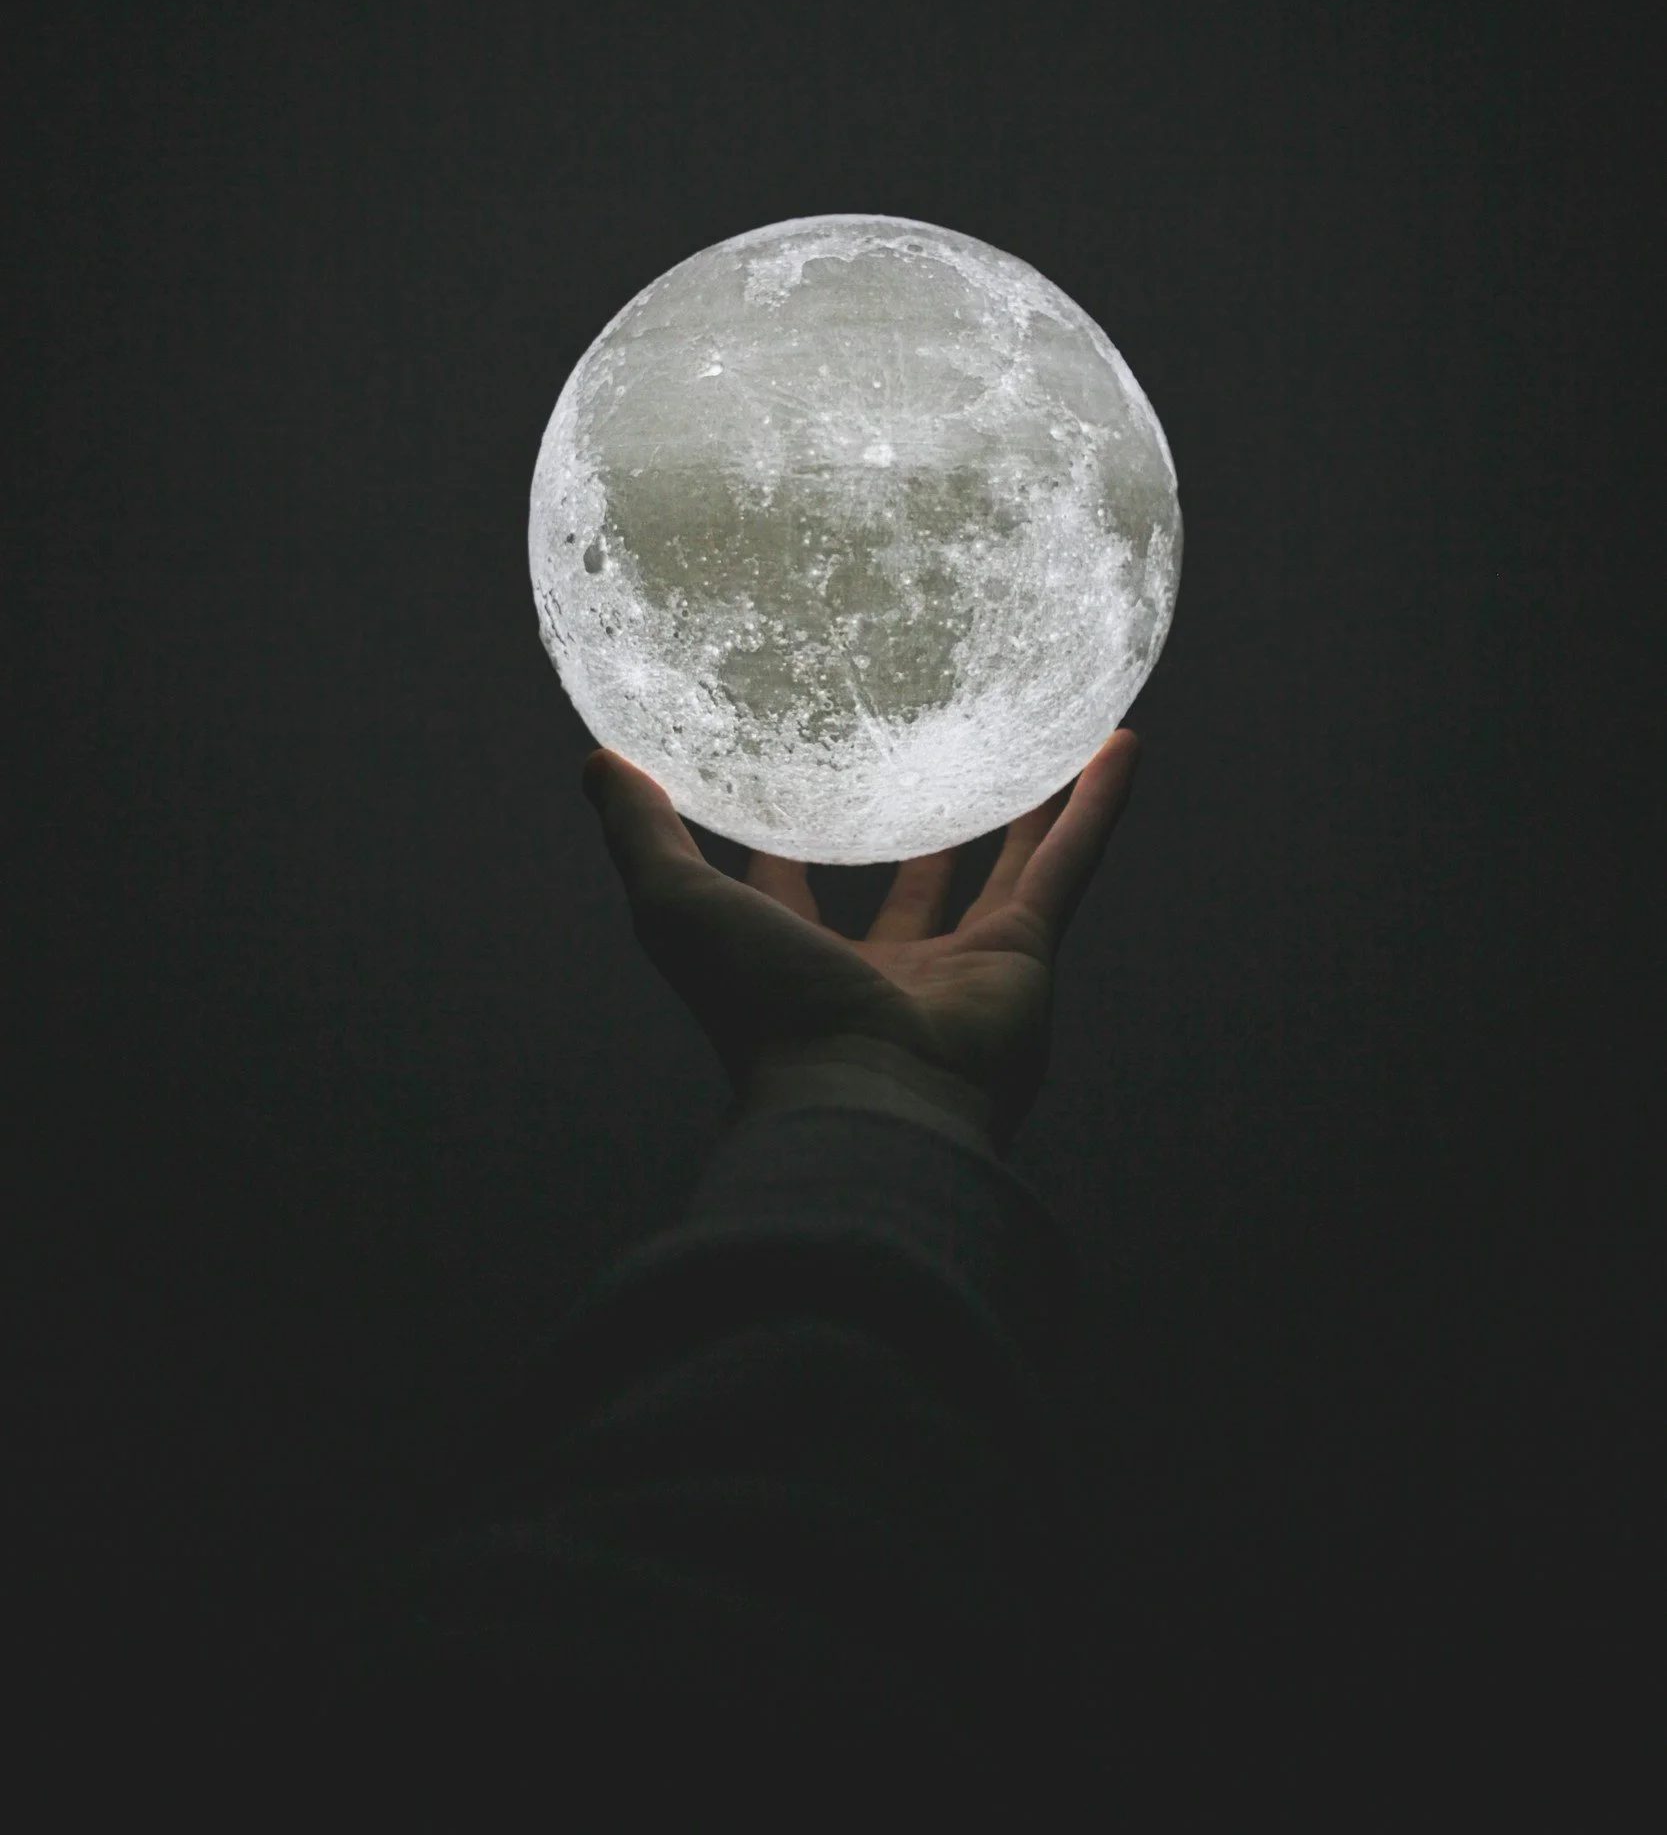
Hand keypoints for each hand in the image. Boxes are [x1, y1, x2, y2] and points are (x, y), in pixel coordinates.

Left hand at [581, 729, 1140, 1150]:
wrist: (867, 1099)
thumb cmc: (763, 1013)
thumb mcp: (676, 907)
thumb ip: (641, 835)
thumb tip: (598, 760)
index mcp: (796, 964)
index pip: (788, 890)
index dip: (786, 837)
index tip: (790, 771)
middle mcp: (883, 970)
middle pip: (908, 884)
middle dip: (916, 828)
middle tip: (927, 753)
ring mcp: (963, 968)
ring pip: (1003, 867)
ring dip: (1024, 804)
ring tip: (1040, 735)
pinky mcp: (1028, 958)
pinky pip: (1070, 865)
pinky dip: (1097, 806)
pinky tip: (1117, 741)